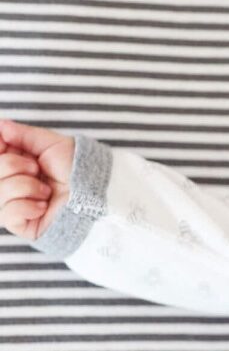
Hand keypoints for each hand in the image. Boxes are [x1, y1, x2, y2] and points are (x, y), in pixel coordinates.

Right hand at [0, 119, 74, 240]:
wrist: (97, 194)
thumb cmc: (78, 169)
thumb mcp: (51, 144)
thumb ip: (23, 135)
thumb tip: (1, 125)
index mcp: (18, 164)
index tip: (4, 142)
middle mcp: (13, 184)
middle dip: (12, 165)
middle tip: (36, 168)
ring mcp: (16, 206)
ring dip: (24, 186)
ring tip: (46, 190)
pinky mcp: (22, 225)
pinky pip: (7, 214)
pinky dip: (27, 206)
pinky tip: (44, 206)